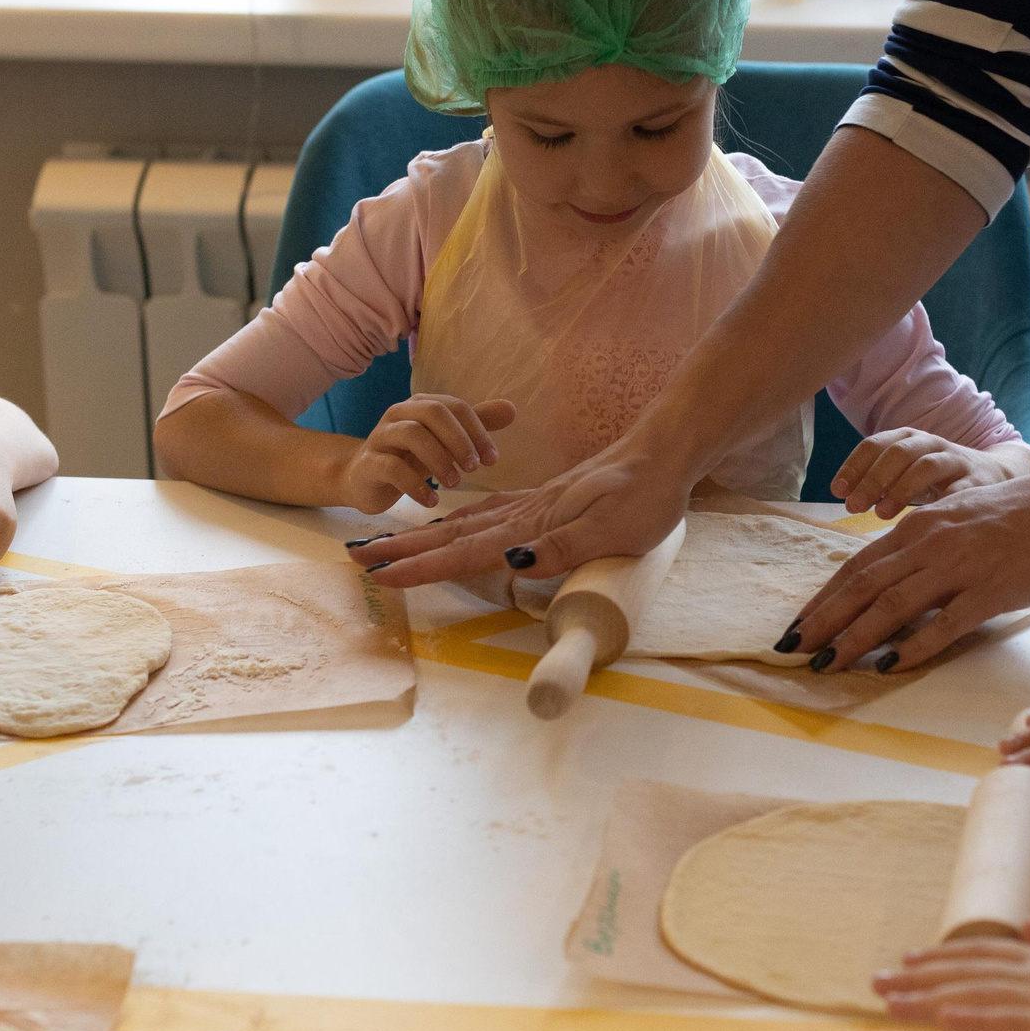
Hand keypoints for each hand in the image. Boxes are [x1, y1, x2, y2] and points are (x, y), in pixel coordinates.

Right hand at [337, 396, 515, 513]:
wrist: (362, 479)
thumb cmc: (409, 458)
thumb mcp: (444, 443)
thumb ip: (474, 426)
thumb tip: (511, 409)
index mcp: (420, 405)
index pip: (455, 406)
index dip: (477, 430)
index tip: (492, 459)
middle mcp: (399, 414)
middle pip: (432, 412)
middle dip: (459, 440)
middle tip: (474, 468)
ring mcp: (380, 437)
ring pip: (411, 434)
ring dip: (439, 459)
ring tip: (454, 483)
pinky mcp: (368, 463)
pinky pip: (391, 467)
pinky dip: (415, 485)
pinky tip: (431, 500)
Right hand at [358, 429, 693, 583]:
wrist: (665, 453)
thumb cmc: (645, 495)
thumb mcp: (611, 529)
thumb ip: (561, 547)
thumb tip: (511, 562)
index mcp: (534, 523)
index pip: (470, 550)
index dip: (426, 567)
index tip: (385, 577)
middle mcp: (525, 513)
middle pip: (455, 535)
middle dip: (407, 550)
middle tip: (364, 560)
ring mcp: (534, 505)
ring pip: (468, 524)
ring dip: (427, 537)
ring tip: (392, 546)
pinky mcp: (548, 502)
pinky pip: (489, 517)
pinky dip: (461, 525)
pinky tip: (457, 528)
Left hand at [789, 466, 1029, 669]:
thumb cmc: (1017, 518)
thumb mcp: (958, 524)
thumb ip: (922, 552)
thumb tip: (888, 591)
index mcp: (919, 526)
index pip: (855, 566)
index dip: (822, 599)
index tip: (796, 627)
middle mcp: (931, 542)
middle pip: (863, 586)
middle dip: (823, 621)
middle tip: (793, 652)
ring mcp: (960, 566)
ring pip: (893, 605)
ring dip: (855, 637)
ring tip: (827, 664)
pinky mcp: (992, 591)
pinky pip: (944, 624)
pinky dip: (914, 647)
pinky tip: (889, 666)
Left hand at [830, 432, 1029, 518]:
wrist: (1004, 481)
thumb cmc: (946, 486)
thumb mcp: (913, 480)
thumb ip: (884, 486)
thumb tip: (845, 503)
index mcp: (911, 441)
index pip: (876, 443)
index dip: (854, 465)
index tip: (837, 491)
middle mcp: (934, 445)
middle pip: (898, 451)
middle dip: (872, 477)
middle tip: (852, 506)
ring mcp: (959, 460)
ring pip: (926, 464)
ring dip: (900, 487)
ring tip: (881, 515)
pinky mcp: (982, 481)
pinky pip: (959, 489)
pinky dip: (940, 503)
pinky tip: (926, 525)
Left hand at [874, 925, 1029, 1030]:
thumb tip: (1029, 928)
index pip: (987, 955)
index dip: (945, 957)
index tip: (909, 958)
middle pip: (970, 970)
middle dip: (920, 976)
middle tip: (876, 978)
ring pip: (978, 995)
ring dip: (928, 998)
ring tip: (887, 998)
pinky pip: (1010, 1023)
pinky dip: (971, 1019)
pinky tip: (941, 1017)